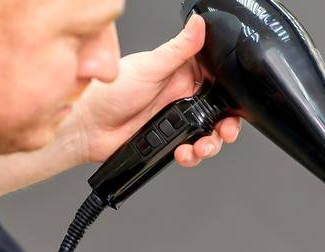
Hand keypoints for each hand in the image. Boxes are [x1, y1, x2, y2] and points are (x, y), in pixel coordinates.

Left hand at [67, 15, 242, 167]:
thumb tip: (198, 23)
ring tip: (201, 147)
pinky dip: (191, 155)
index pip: (216, 80)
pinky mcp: (169, 141)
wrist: (87, 128)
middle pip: (218, 112)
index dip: (231, 93)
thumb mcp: (150, 67)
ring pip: (208, 134)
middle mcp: (181, 96)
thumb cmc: (109, 92)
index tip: (236, 103)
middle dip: (226, 125)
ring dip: (210, 143)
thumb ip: (179, 49)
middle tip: (225, 131)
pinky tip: (183, 153)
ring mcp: (175, 120)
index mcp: (180, 73)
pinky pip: (190, 151)